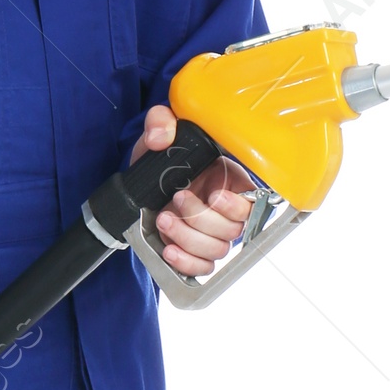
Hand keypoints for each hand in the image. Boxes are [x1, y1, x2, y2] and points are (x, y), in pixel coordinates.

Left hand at [128, 105, 257, 277]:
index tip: (213, 195)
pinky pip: (203, 268)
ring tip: (164, 219)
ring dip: (189, 238)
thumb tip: (160, 137)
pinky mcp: (194, 252)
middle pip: (233, 229)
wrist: (137, 185)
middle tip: (177, 199)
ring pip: (217, 250)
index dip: (236, 204)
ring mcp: (210, 234)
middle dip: (202, 218)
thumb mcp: (159, 131)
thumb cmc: (159, 156)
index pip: (252, 201)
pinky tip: (169, 249)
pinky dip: (187, 262)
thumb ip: (161, 122)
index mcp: (229, 181)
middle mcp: (224, 210)